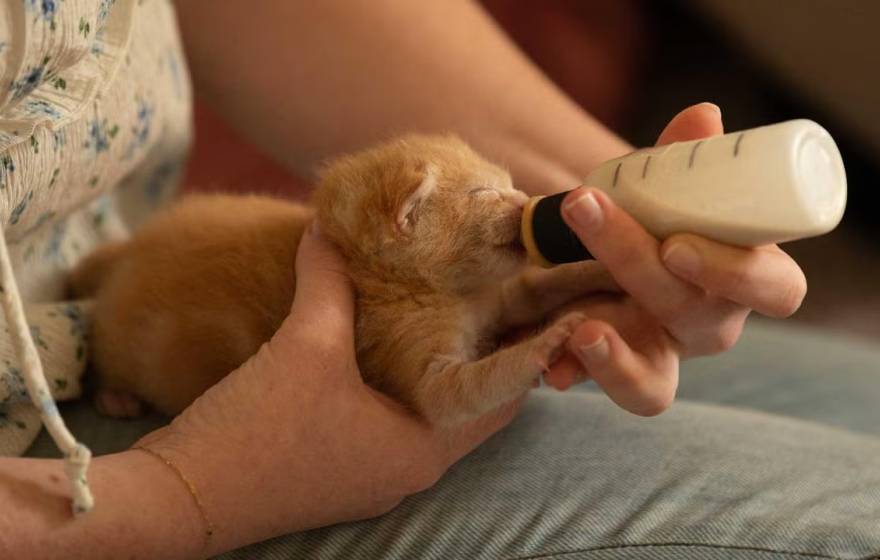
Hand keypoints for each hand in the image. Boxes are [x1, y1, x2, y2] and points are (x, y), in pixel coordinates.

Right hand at [134, 224, 517, 552]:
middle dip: (483, 356)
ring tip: (448, 314)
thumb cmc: (257, 429)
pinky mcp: (341, 472)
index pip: (503, 399)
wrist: (181, 496)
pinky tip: (384, 347)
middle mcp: (409, 469)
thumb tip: (330, 228)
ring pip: (427, 416)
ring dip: (438, 372)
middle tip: (491, 299)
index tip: (532, 306)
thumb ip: (329, 282)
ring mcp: (373, 476)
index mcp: (422, 448)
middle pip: (469, 408)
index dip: (524, 350)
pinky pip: (390, 423)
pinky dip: (398, 387)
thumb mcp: (304, 345)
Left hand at [542, 103, 806, 414]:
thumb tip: (702, 116)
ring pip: (657, 387)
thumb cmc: (659, 218)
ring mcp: (662, 355)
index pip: (776, 289)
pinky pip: (604, 388)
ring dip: (618, 362)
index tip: (677, 244)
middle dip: (635, 263)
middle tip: (586, 211)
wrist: (612, 251)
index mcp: (744, 276)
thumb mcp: (668, 189)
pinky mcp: (621, 371)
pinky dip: (575, 373)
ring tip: (581, 331)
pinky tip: (550, 366)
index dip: (737, 273)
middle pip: (695, 315)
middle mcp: (709, 323)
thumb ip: (683, 160)